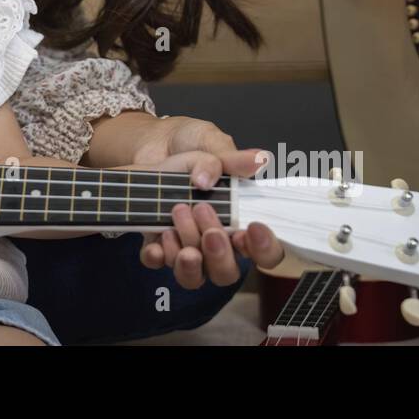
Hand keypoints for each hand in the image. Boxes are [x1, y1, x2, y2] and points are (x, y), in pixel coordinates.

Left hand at [132, 116, 284, 288]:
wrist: (154, 143)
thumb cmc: (191, 147)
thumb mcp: (213, 146)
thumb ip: (234, 159)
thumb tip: (257, 160)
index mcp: (239, 222)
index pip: (264, 252)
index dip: (264, 248)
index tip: (252, 229)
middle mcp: (214, 242)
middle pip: (226, 272)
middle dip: (217, 252)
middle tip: (205, 213)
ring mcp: (185, 246)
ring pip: (193, 276)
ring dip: (188, 254)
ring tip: (179, 213)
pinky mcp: (156, 242)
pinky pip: (158, 262)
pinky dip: (159, 253)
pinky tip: (161, 234)